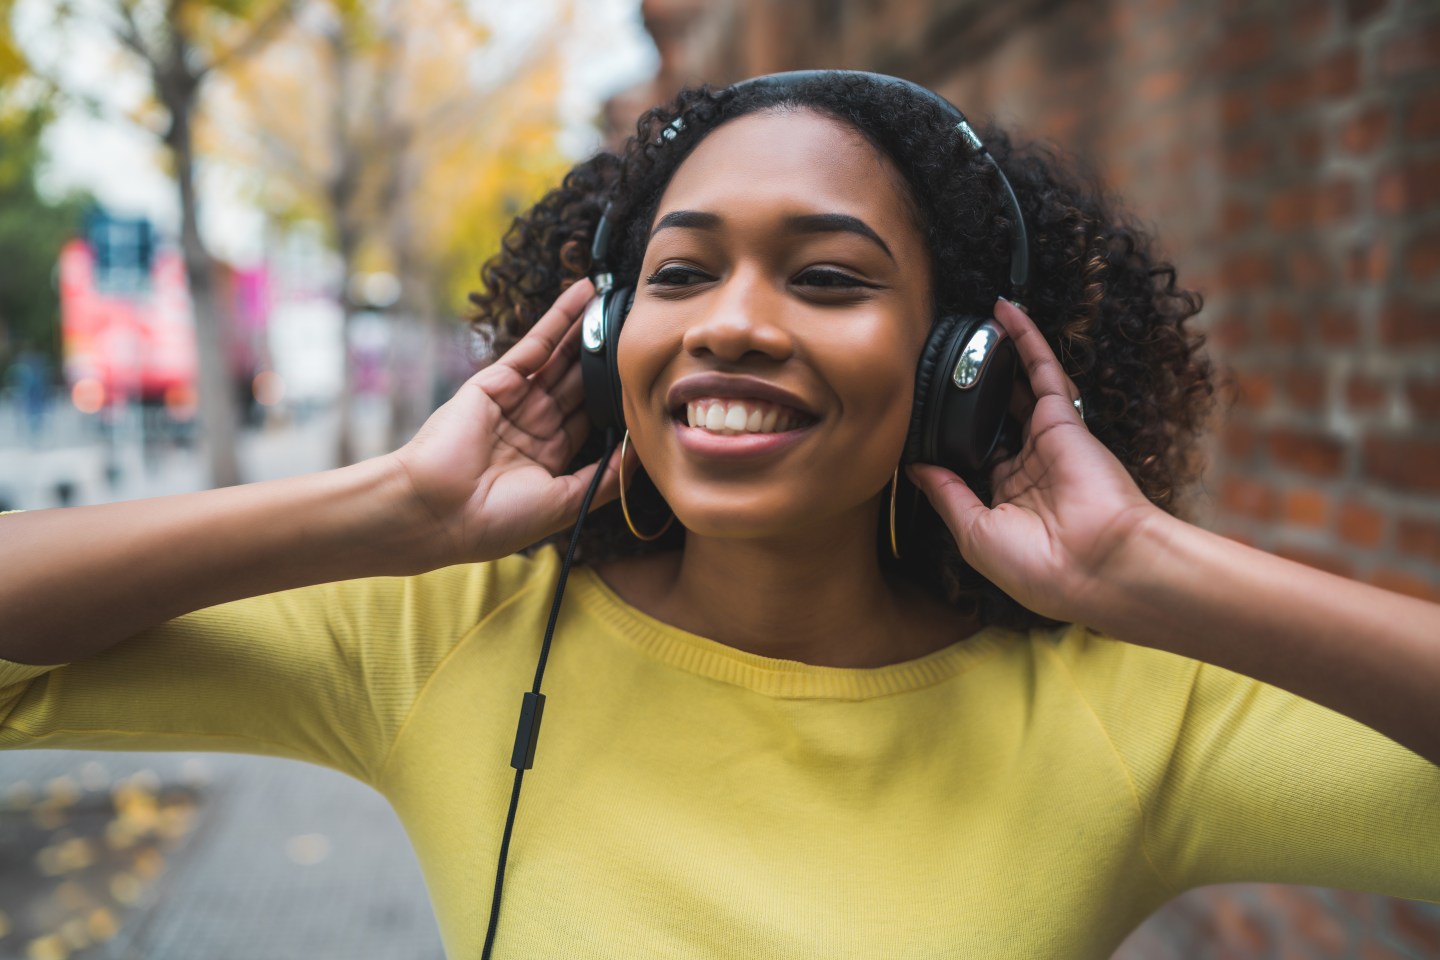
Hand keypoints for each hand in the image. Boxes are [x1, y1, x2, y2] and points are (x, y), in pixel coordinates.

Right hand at [388, 279, 621, 566]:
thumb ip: (605, 479)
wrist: (438, 512)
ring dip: (588, 329)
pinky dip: (560, 318)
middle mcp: (532, 424)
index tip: (647, 375)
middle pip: (579, 383)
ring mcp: (514, 400)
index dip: (618, 398)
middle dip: (606, 359)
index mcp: (548, 456)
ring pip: (562, 358)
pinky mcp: (496, 380)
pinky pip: (536, 344)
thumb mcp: (565, 503)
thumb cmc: (497, 520)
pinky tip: (583, 294)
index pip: (591, 419)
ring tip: (619, 300)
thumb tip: (641, 456)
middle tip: (639, 328)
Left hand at [908, 298, 1162, 625]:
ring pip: (1019, 387)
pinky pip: (1043, 371)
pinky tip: (1005, 313)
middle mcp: (1028, 468)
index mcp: (1007, 499)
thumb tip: (913, 468)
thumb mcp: (974, 533)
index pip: (975, 456)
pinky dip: (1026, 340)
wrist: (1097, 567)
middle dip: (976, 390)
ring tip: (977, 322)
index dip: (952, 435)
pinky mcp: (1065, 421)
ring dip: (1001, 354)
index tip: (925, 414)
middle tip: (949, 358)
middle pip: (996, 416)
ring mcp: (1048, 442)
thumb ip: (945, 494)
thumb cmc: (1040, 567)